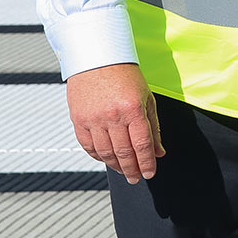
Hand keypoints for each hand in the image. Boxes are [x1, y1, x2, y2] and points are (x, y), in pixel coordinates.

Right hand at [65, 63, 163, 182]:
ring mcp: (93, 119)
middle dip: (132, 169)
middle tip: (137, 178)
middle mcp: (112, 116)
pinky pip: (88, 146)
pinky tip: (107, 160)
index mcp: (133, 109)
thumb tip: (159, 151)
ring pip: (105, 152)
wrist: (98, 59)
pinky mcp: (78, 120)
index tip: (150, 173)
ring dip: (116, 166)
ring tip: (124, 171)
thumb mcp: (147, 98)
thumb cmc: (126, 76)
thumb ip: (153, 126)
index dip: (147, 163)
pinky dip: (98, 156)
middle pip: (124, 152)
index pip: (142, 145)